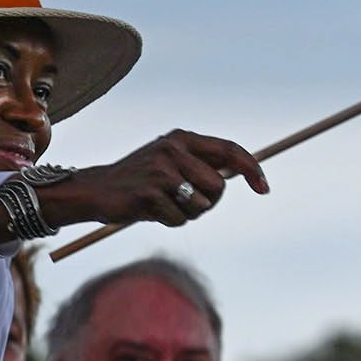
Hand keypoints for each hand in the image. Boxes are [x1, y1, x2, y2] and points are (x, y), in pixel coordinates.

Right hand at [36, 130, 268, 229]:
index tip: (264, 188)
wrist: (96, 190)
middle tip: (185, 203)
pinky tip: (151, 211)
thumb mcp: (171, 162)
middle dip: (208, 203)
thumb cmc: (141, 180)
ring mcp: (161, 170)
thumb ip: (202, 164)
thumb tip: (241, 173)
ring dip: (187, 214)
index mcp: (182, 138)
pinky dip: (169, 221)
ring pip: (201, 206)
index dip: (252, 168)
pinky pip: (178, 219)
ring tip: (165, 205)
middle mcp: (173, 149)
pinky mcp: (149, 193)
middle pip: (219, 188)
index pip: (229, 150)